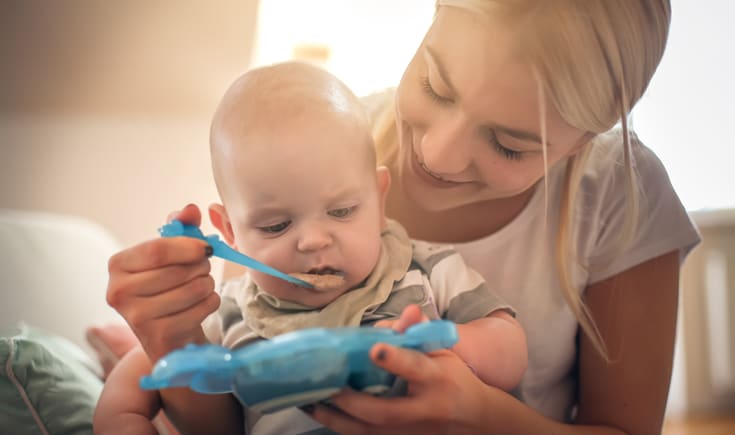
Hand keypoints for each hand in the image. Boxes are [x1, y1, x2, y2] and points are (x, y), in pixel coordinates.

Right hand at [106, 204, 218, 360]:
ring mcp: (136, 318)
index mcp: (117, 265)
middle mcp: (118, 292)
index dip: (188, 246)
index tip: (206, 248)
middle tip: (203, 269)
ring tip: (201, 285)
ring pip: (193, 290)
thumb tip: (191, 209)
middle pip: (177, 271)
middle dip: (201, 266)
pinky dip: (210, 303)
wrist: (169, 333)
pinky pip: (200, 309)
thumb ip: (180, 228)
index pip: (156, 250)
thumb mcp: (170, 253)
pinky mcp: (158, 336)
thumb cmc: (168, 286)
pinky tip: (201, 304)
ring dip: (208, 284)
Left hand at [309, 305, 493, 433]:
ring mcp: (410, 432)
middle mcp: (423, 410)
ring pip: (368, 432)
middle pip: (383, 412)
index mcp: (436, 378)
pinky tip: (319, 412)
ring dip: (335, 418)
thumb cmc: (453, 378)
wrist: (474, 420)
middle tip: (324, 384)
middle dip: (350, 400)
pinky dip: (340, 426)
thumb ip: (419, 332)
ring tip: (306, 400)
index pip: (415, 368)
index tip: (374, 349)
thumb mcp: (443, 351)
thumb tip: (406, 310)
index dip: (395, 359)